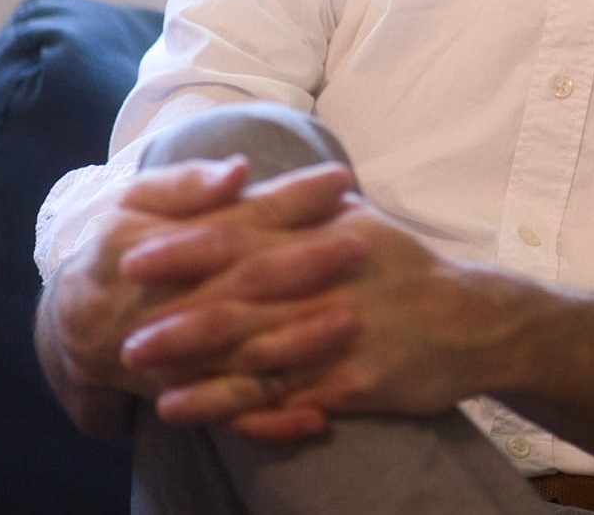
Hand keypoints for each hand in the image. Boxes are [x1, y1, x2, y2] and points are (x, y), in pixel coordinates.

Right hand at [40, 157, 356, 432]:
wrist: (71, 321)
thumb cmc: (120, 243)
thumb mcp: (137, 200)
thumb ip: (188, 183)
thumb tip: (238, 172)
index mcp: (156, 245)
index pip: (235, 218)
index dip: (288, 199)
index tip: (339, 179)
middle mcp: (168, 304)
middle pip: (243, 283)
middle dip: (305, 264)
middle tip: (360, 242)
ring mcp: (176, 357)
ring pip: (240, 353)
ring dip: (296, 341)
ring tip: (352, 319)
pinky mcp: (184, 395)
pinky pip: (229, 413)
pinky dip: (272, 420)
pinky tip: (318, 417)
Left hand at [119, 201, 523, 440]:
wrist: (472, 319)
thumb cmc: (404, 265)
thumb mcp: (356, 219)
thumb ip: (299, 205)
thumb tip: (240, 182)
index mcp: (325, 233)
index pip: (244, 235)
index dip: (187, 246)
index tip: (134, 254)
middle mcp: (329, 279)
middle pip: (242, 296)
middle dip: (178, 311)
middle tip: (121, 328)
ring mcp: (342, 332)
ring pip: (257, 350)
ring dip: (196, 365)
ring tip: (144, 374)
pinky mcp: (355, 382)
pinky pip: (288, 396)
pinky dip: (241, 405)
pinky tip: (201, 411)